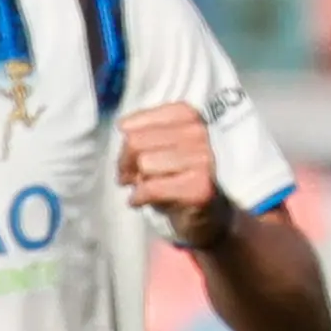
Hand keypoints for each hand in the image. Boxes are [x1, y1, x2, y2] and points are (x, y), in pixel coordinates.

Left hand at [117, 102, 231, 245]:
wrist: (208, 214)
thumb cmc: (178, 177)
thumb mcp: (160, 147)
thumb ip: (142, 133)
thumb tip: (123, 127)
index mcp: (190, 116)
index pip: (141, 120)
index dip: (127, 141)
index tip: (128, 156)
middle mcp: (200, 132)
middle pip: (136, 142)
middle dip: (124, 162)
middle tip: (128, 176)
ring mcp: (203, 159)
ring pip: (144, 164)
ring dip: (135, 181)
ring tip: (141, 188)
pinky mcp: (199, 188)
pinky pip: (151, 188)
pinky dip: (138, 197)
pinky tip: (140, 201)